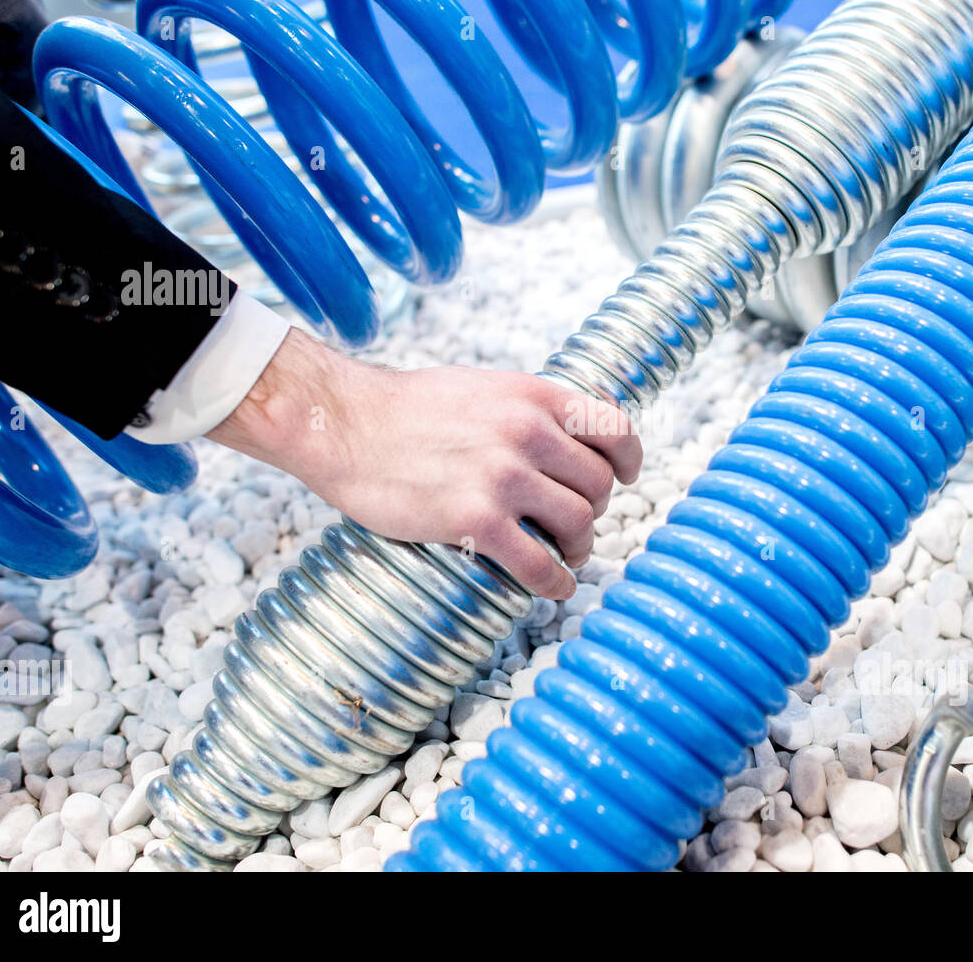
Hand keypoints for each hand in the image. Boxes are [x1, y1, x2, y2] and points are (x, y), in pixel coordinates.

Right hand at [207, 329, 641, 597]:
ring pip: (579, 523)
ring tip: (563, 555)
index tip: (624, 478)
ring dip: (578, 547)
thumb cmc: (408, 408)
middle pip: (599, 485)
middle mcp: (527, 433)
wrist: (345, 424)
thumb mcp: (485, 387)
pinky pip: (539, 564)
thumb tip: (572, 432)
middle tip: (572, 523)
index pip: (614, 430)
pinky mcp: (475, 520)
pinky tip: (551, 586)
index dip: (627, 461)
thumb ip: (529, 407)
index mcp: (534, 396)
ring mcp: (503, 477)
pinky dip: (554, 581)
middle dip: (594, 509)